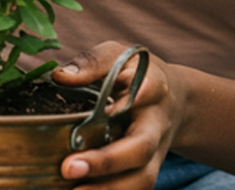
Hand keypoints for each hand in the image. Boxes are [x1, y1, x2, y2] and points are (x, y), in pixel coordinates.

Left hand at [53, 42, 182, 188]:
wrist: (174, 100)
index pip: (144, 93)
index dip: (124, 104)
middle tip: (68, 168)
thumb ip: (93, 63)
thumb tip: (60, 77)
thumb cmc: (137, 74)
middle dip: (107, 162)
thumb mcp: (119, 56)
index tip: (102, 112)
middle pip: (140, 148)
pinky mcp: (146, 172)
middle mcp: (156, 125)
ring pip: (142, 179)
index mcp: (152, 88)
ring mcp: (155, 154)